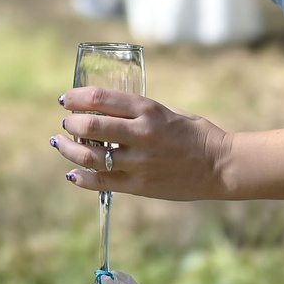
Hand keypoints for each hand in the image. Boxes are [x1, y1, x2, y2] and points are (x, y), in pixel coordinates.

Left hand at [51, 86, 234, 200]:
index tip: (66, 100)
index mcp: (149, 110)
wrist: (221, 166)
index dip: (77, 98)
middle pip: (90, 127)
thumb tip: (106, 112)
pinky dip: (81, 178)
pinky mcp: (140, 185)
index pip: (101, 99)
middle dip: (71, 123)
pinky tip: (72, 173)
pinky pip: (102, 182)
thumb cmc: (196, 135)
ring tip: (62, 144)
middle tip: (66, 123)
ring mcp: (140, 162)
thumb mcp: (168, 112)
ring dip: (69, 150)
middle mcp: (142, 134)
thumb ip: (139, 113)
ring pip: (90, 157)